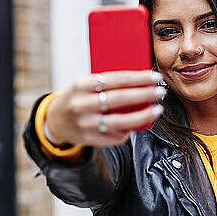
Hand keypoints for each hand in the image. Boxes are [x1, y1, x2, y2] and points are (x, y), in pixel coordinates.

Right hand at [45, 70, 165, 146]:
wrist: (55, 121)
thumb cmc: (78, 99)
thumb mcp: (86, 85)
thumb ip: (107, 84)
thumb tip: (141, 83)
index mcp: (81, 85)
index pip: (116, 79)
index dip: (138, 78)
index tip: (155, 77)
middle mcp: (81, 104)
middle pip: (120, 99)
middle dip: (145, 94)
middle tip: (161, 92)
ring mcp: (85, 123)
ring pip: (120, 121)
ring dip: (143, 115)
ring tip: (157, 110)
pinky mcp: (89, 139)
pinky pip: (115, 136)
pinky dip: (130, 130)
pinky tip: (140, 124)